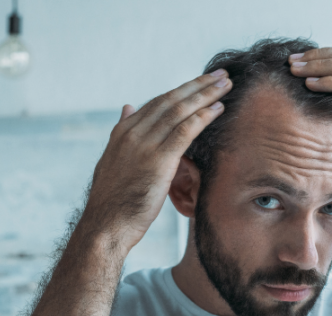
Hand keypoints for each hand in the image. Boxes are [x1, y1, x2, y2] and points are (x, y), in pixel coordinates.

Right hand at [82, 69, 232, 252]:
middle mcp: (132, 133)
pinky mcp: (158, 159)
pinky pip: (185, 131)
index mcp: (122, 132)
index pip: (157, 104)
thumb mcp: (113, 161)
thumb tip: (127, 107)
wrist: (105, 225)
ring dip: (205, 95)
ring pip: (180, 111)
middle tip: (220, 75)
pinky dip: (203, 117)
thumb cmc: (113, 202)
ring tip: (226, 85)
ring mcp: (144, 145)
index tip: (200, 83)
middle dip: (197, 86)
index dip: (181, 91)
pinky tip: (218, 108)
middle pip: (170, 101)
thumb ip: (123, 133)